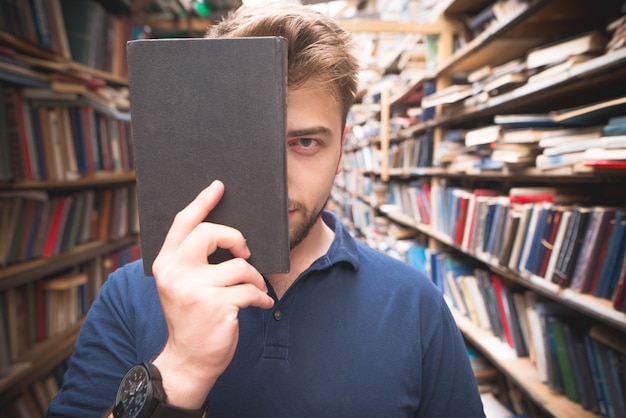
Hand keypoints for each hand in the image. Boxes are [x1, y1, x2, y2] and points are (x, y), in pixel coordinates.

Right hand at [150, 180, 274, 408]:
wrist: (189, 361)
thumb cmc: (191, 318)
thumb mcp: (182, 286)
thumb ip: (193, 261)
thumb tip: (224, 233)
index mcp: (165, 264)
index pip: (182, 223)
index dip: (202, 201)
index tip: (218, 186)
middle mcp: (175, 273)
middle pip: (210, 233)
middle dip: (235, 238)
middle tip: (246, 251)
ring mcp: (194, 290)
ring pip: (239, 265)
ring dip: (254, 277)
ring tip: (255, 288)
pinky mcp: (216, 306)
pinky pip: (250, 289)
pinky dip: (261, 296)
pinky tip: (262, 304)